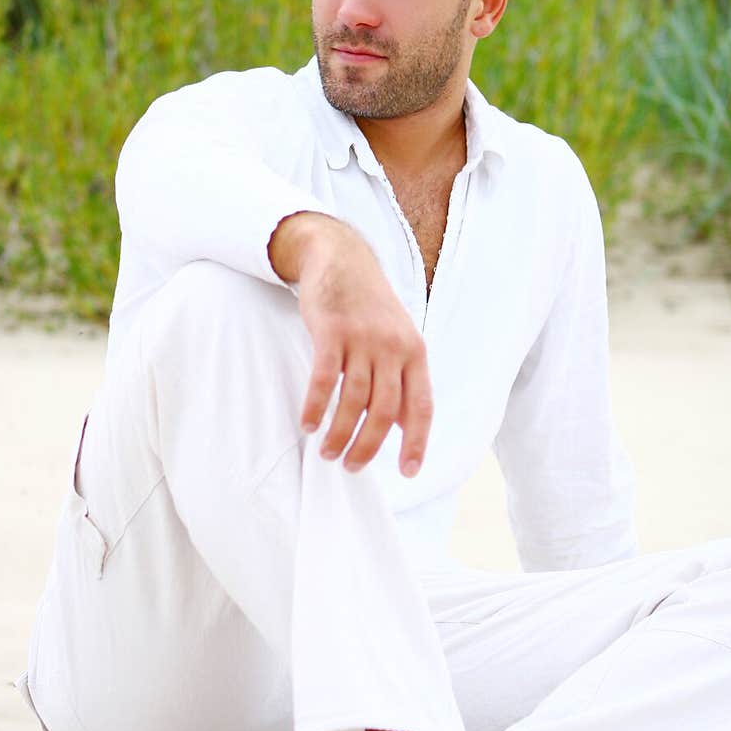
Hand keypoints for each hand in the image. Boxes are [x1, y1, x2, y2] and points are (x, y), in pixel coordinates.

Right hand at [268, 212, 432, 475]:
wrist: (342, 259)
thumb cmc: (370, 307)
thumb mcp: (398, 339)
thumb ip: (402, 379)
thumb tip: (403, 426)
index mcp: (415, 353)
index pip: (421, 406)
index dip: (416, 442)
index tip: (408, 471)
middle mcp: (393, 347)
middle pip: (384, 410)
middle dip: (368, 446)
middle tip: (351, 466)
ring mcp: (363, 338)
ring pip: (354, 400)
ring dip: (339, 433)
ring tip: (328, 453)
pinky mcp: (332, 331)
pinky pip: (324, 379)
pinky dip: (316, 406)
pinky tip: (309, 425)